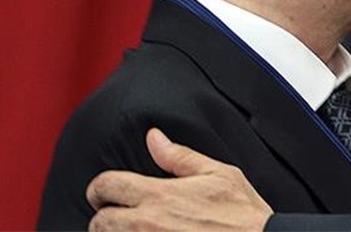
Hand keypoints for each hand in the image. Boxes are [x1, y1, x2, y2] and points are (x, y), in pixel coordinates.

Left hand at [86, 128, 272, 230]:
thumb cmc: (243, 215)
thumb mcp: (218, 174)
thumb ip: (179, 156)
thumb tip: (154, 138)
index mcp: (160, 195)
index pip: (105, 186)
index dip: (101, 187)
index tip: (107, 191)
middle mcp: (147, 225)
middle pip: (98, 222)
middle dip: (106, 217)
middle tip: (121, 216)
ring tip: (137, 231)